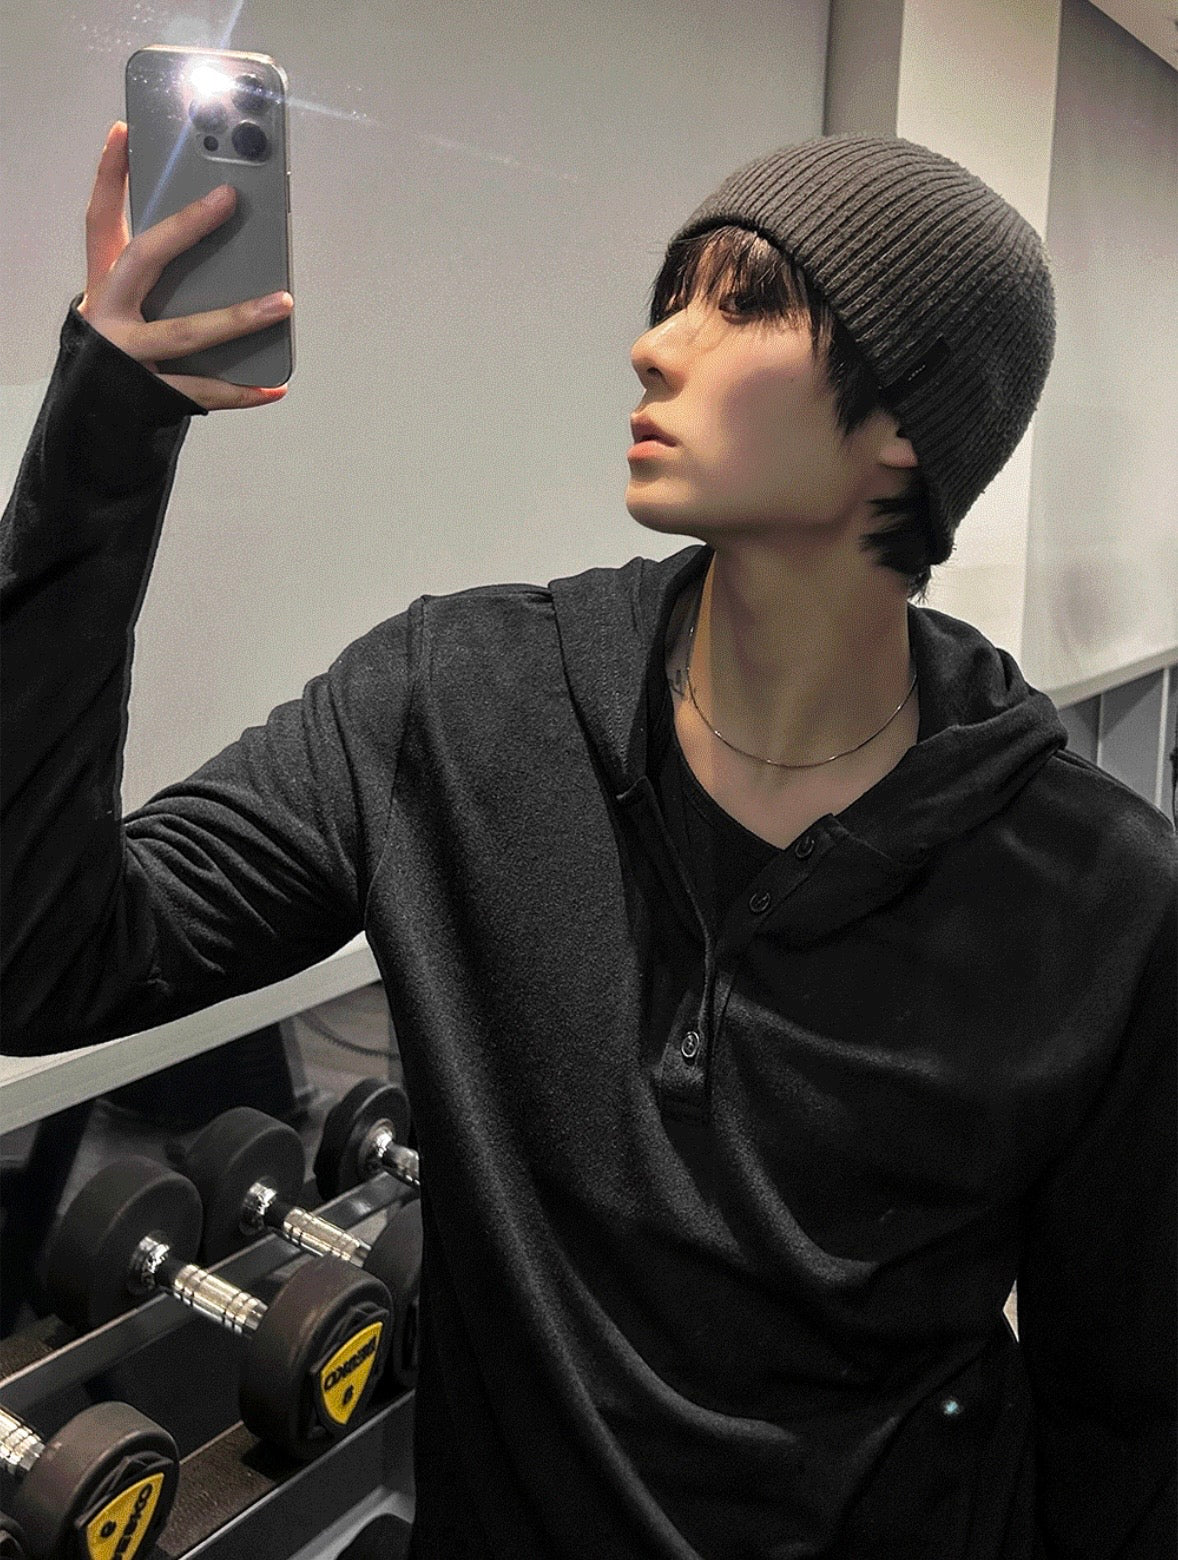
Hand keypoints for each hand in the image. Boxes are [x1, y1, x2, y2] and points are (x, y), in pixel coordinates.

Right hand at [77, 122, 292, 410]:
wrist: (93, 417)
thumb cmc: (121, 347)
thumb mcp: (126, 303)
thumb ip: (158, 271)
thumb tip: (219, 227)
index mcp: (103, 284)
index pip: (100, 219)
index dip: (108, 175)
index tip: (125, 131)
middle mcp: (108, 314)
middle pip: (144, 260)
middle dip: (184, 227)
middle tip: (228, 198)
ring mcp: (127, 356)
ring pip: (185, 333)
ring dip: (237, 318)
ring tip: (283, 303)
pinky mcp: (149, 395)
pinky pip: (203, 392)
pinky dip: (242, 392)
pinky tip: (275, 386)